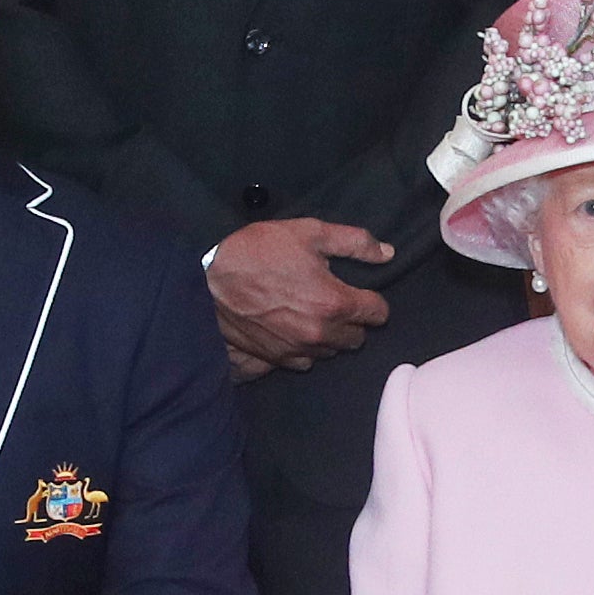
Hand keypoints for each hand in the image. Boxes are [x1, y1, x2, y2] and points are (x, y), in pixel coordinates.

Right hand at [206, 218, 395, 373]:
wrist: (206, 282)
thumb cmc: (257, 252)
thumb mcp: (308, 233)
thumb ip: (354, 243)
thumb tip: (386, 253)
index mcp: (335, 303)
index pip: (378, 313)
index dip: (372, 300)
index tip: (361, 292)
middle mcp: (321, 334)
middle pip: (357, 337)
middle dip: (352, 320)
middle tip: (332, 299)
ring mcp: (299, 350)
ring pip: (332, 351)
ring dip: (329, 335)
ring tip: (310, 312)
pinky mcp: (277, 360)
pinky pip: (305, 361)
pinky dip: (305, 347)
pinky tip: (292, 328)